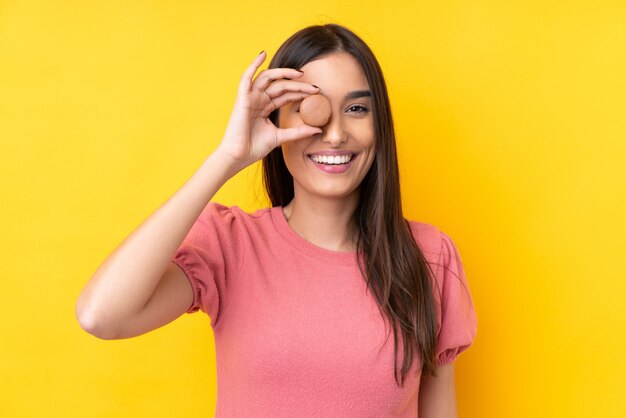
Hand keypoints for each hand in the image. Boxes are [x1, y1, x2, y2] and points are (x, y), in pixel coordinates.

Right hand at [216, 51, 321, 169]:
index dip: (300, 92)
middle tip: (314, 87)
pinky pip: (246, 77)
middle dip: (298, 85)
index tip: (317, 93)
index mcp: (265, 107)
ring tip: (299, 73)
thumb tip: (317, 129)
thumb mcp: (280, 137)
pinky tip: (262, 54)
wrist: (238, 156)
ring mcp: (250, 98)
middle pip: (281, 86)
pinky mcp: (242, 98)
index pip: (286, 95)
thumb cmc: (254, 148)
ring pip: (268, 78)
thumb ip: (298, 132)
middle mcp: (258, 100)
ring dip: (283, 73)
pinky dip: (253, 64)